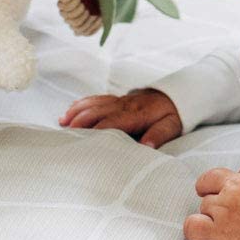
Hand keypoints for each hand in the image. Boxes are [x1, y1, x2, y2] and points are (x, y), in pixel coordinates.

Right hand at [58, 88, 181, 146]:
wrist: (177, 94)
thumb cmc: (173, 114)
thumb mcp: (172, 126)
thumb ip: (159, 135)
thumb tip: (147, 146)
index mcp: (137, 114)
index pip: (113, 121)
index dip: (97, 129)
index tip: (84, 139)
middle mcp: (125, 104)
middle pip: (98, 110)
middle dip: (81, 119)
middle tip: (65, 130)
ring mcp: (120, 99)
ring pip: (95, 103)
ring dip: (78, 110)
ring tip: (63, 120)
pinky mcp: (118, 98)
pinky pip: (98, 98)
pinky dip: (83, 102)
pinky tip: (72, 108)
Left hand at [185, 165, 239, 239]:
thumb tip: (237, 174)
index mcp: (233, 184)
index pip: (205, 180)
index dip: (205, 186)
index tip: (207, 191)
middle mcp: (224, 205)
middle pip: (203, 204)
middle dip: (212, 209)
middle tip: (222, 215)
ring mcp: (223, 230)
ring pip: (193, 226)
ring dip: (200, 228)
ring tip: (210, 231)